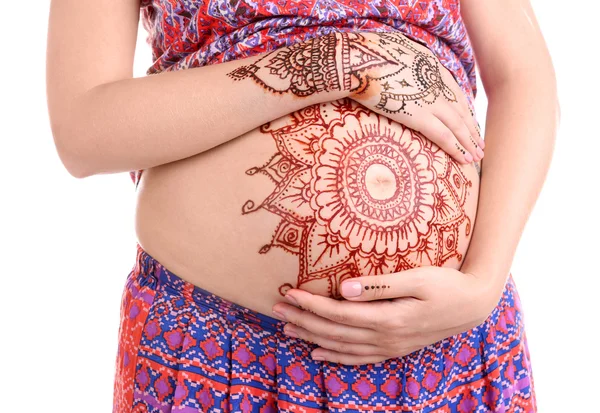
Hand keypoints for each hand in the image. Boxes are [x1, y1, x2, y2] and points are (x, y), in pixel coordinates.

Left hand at [271, 266, 499, 365]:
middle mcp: (385, 337)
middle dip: (303, 320)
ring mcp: (389, 347)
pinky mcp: (394, 349)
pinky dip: (336, 357)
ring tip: (288, 329)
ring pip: (341, 346)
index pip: (338, 313)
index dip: (311, 305)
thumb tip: (345, 288)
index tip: (289, 293)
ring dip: (312, 337)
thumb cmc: (446, 284)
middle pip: (333, 331)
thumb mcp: (417, 278)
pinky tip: (319, 354)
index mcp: (388, 318)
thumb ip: (380, 284)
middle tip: (277, 309)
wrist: (474, 305)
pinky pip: (358, 358)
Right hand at [345, 31, 483, 163]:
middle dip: (471, 128)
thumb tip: (394, 67)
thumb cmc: (363, 55)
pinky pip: (444, 135)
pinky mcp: (419, 115)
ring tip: (478, 155)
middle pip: (460, 109)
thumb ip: (400, 60)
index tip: (468, 121)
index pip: (453, 90)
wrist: (356, 60)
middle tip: (479, 143)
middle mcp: (435, 81)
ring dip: (469, 142)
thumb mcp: (389, 49)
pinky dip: (457, 148)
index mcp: (429, 64)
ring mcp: (430, 99)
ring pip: (458, 125)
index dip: (463, 108)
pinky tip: (465, 160)